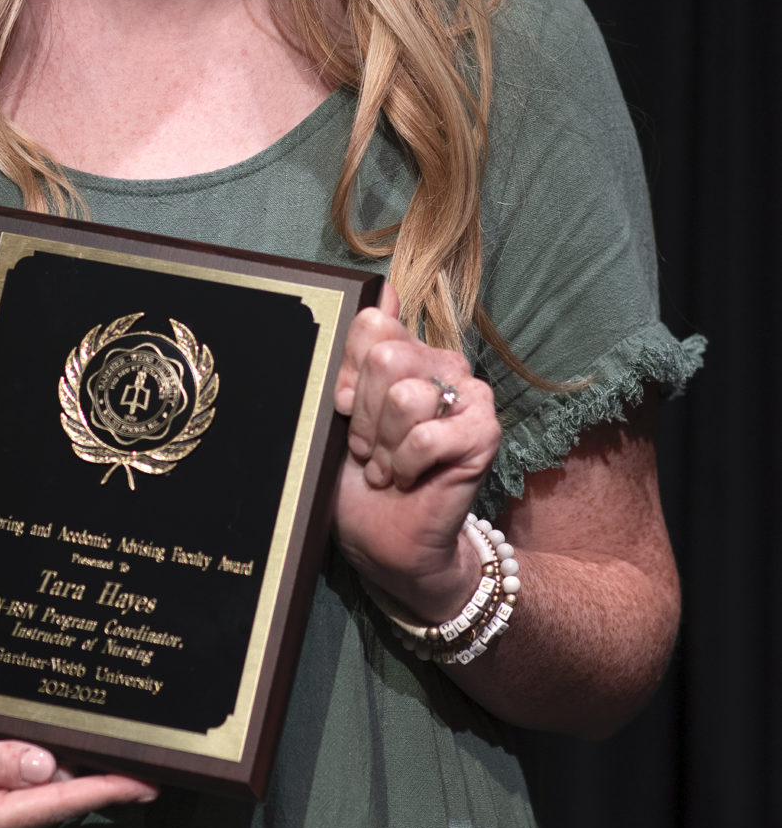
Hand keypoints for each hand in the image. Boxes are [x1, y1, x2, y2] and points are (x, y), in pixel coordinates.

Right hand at [0, 713, 158, 827]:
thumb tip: (47, 764)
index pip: (57, 804)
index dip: (107, 790)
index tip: (149, 780)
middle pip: (52, 801)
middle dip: (89, 770)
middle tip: (127, 737)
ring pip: (36, 798)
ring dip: (59, 769)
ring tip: (92, 736)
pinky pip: (16, 798)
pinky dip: (34, 774)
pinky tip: (44, 748)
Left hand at [331, 281, 500, 621]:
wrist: (385, 539)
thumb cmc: (358, 476)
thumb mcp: (342, 410)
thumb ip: (357, 351)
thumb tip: (381, 288)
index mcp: (408, 350)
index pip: (371, 324)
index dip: (347, 373)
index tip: (344, 409)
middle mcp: (443, 363)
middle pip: (385, 357)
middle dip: (364, 415)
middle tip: (366, 448)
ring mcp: (470, 395)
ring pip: (405, 396)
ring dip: (383, 445)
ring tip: (385, 467)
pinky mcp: (486, 432)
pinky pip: (428, 435)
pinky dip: (405, 464)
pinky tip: (406, 478)